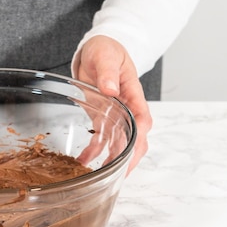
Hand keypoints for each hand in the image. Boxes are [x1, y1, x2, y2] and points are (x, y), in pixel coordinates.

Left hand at [74, 35, 152, 172]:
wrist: (96, 49)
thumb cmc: (105, 49)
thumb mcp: (106, 56)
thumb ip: (108, 72)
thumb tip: (110, 89)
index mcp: (133, 94)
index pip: (143, 119)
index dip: (140, 137)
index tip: (133, 152)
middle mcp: (127, 109)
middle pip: (137, 138)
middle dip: (131, 158)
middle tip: (120, 175)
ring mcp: (115, 116)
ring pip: (120, 143)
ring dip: (112, 160)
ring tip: (101, 176)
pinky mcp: (101, 119)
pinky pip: (100, 139)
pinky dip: (93, 152)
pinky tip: (83, 161)